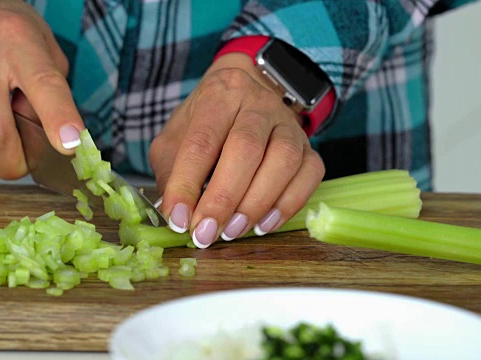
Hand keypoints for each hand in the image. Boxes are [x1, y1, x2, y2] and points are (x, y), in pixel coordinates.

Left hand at [149, 53, 324, 247]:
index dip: (187, 184)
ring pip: (283, 160)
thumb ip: (171, 171)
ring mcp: (288, 123)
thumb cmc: (206, 122)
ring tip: (233, 231)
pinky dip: (288, 204)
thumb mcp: (176, 137)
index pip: (201, 141)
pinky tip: (264, 224)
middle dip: (223, 198)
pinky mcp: (308, 145)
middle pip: (246, 148)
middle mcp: (257, 103)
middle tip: (206, 233)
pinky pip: (309, 173)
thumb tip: (175, 214)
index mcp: (218, 95)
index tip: (179, 220)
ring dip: (257, 203)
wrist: (248, 95)